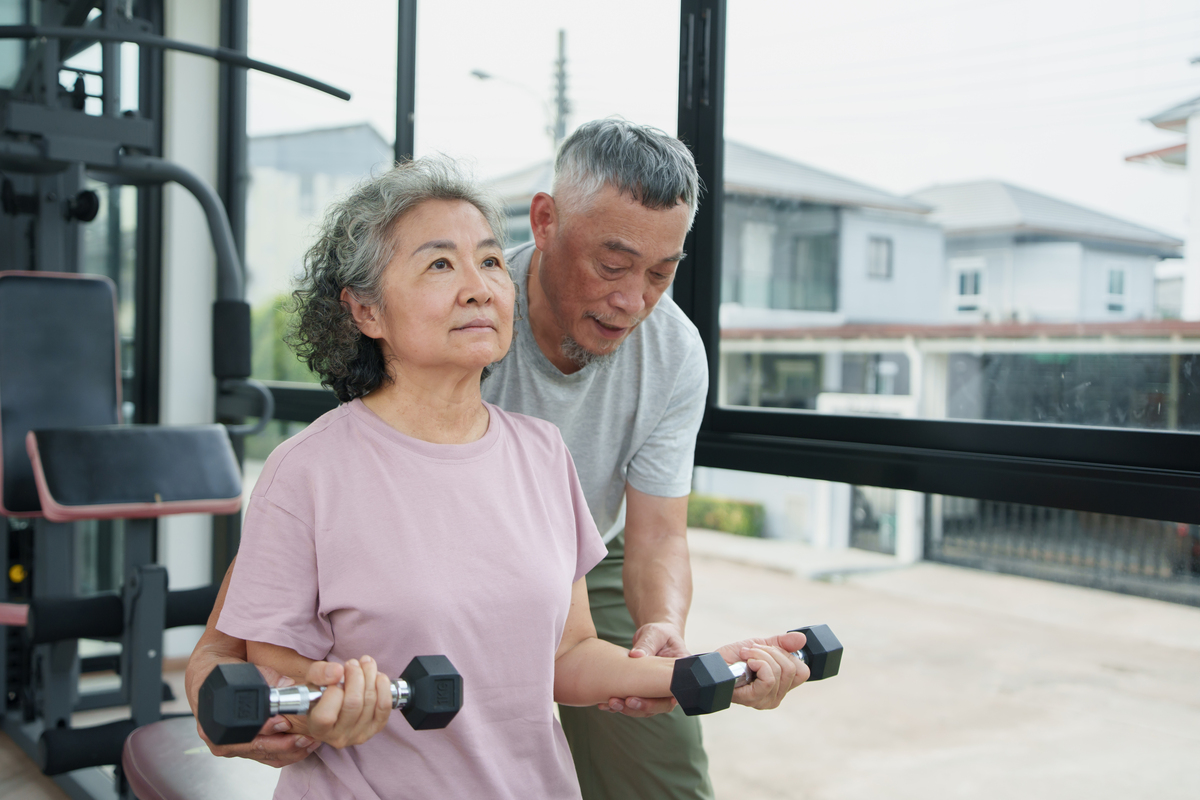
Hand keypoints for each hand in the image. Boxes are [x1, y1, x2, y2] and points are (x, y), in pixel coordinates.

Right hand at [192, 661, 340, 766]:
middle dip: (286, 745)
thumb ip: (265, 677)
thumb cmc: (222, 676)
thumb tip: (286, 683)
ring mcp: (233, 748)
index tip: (285, 723)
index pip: (245, 732)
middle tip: (306, 737)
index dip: (267, 728)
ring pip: (265, 756)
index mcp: (217, 723)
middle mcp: (222, 741)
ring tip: (311, 741)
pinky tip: (302, 747)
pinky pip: (266, 758)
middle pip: (258, 748)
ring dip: (290, 751)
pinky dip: (286, 754)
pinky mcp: (245, 751)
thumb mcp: (240, 672)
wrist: (208, 680)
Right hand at [306, 656, 392, 748]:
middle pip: (353, 704)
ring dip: (370, 676)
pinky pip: (385, 706)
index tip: (335, 677)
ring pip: (370, 701)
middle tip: (352, 663)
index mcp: (317, 729)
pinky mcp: (376, 728)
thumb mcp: (311, 681)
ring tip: (365, 663)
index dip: (333, 692)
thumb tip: (338, 671)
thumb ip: (319, 674)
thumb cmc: (320, 693)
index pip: (326, 715)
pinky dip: (384, 687)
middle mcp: (338, 737)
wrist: (333, 706)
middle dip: (356, 676)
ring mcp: (359, 734)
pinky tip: (377, 676)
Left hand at [597, 622, 687, 716]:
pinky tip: (604, 705)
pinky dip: (619, 706)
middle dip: (643, 706)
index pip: (677, 693)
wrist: (653, 638)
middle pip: (661, 705)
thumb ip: (647, 644)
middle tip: (627, 701)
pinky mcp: (643, 694)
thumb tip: (635, 655)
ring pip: (646, 709)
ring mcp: (656, 693)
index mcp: (680, 673)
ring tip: (611, 703)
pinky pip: (633, 704)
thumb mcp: (655, 634)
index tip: (650, 701)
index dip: (664, 701)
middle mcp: (670, 687)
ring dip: (629, 709)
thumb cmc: (659, 634)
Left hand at [719, 631, 808, 709]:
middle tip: (752, 650)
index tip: (769, 648)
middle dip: (771, 651)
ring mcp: (765, 700)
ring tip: (745, 655)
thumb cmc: (735, 658)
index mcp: (781, 686)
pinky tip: (746, 662)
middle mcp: (776, 697)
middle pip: (792, 669)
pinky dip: (758, 662)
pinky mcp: (753, 699)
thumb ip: (782, 644)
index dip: (788, 654)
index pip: (803, 672)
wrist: (712, 663)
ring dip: (760, 655)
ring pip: (779, 671)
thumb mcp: (761, 646)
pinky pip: (769, 678)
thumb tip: (802, 639)